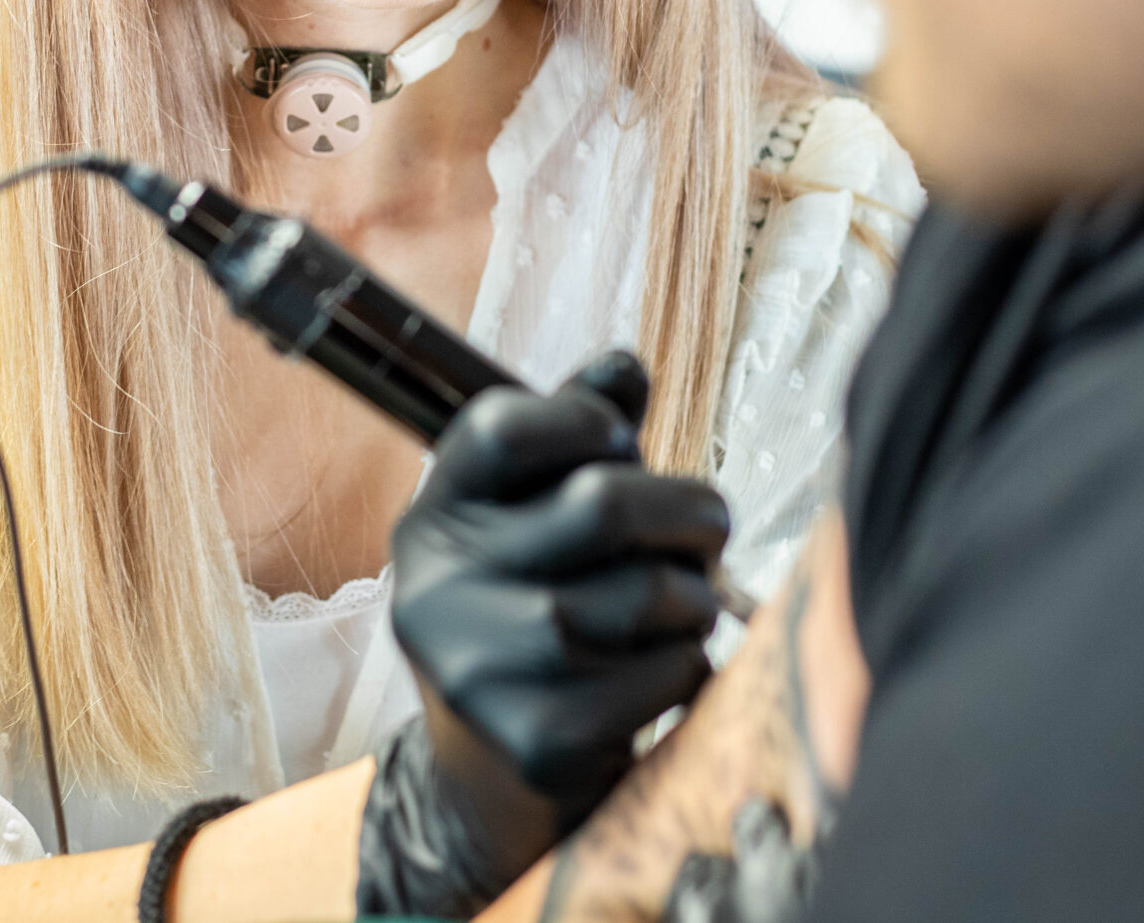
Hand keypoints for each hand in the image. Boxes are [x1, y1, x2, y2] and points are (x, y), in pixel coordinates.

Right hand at [357, 351, 730, 917]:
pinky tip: (661, 671)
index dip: (585, 418)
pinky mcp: (535, 740)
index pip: (501, 427)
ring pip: (645, 596)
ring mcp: (480, 669)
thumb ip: (578, 439)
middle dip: (685, 511)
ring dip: (694, 598)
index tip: (621, 443)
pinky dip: (688, 666)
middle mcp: (437, 588)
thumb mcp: (533, 520)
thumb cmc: (533, 615)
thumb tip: (624, 366)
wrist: (490, 777)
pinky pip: (663, 674)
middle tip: (708, 529)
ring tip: (685, 606)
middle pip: (601, 506)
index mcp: (435, 518)